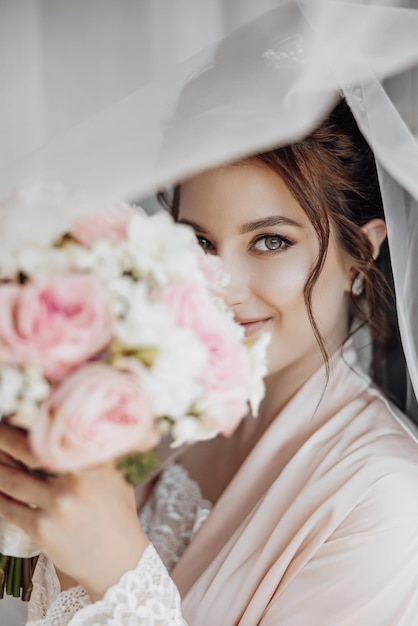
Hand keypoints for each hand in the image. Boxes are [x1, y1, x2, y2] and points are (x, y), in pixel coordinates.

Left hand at [0, 423, 148, 600]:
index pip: (53, 434)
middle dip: (3, 440)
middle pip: (26, 451)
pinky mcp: (42, 529)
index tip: (13, 413)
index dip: (27, 422)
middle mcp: (75, 480)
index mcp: (94, 462)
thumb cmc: (117, 512)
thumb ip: (97, 451)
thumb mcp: (115, 475)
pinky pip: (8, 508)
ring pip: (11, 480)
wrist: (119, 561)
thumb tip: (74, 425)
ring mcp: (57, 506)